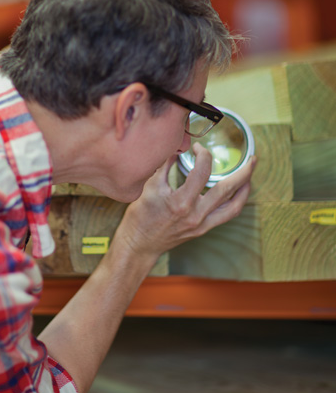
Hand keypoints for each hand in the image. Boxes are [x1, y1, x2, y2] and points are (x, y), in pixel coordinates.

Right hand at [115, 143, 256, 262]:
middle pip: (227, 190)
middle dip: (243, 172)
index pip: (201, 172)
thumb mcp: (150, 186)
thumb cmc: (141, 216)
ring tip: (250, 176)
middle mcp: (195, 215)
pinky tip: (237, 192)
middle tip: (252, 159)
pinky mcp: (203, 229)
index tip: (198, 148)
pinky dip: (235, 202)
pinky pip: (226, 215)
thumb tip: (178, 148)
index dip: (203, 155)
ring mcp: (202, 224)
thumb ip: (166, 165)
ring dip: (245, 190)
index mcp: (181, 202)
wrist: (140, 244)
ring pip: (233, 207)